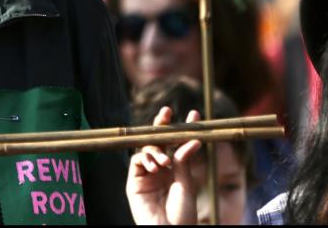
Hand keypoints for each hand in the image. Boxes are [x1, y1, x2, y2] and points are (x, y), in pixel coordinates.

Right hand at [125, 107, 200, 224]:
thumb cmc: (182, 214)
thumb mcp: (187, 185)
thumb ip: (185, 162)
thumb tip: (193, 139)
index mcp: (176, 170)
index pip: (179, 144)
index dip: (185, 128)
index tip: (194, 114)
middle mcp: (161, 169)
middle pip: (159, 141)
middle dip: (162, 125)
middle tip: (167, 112)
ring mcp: (147, 174)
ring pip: (147, 148)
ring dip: (155, 150)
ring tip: (164, 162)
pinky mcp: (134, 181)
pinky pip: (136, 160)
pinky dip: (144, 159)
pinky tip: (155, 167)